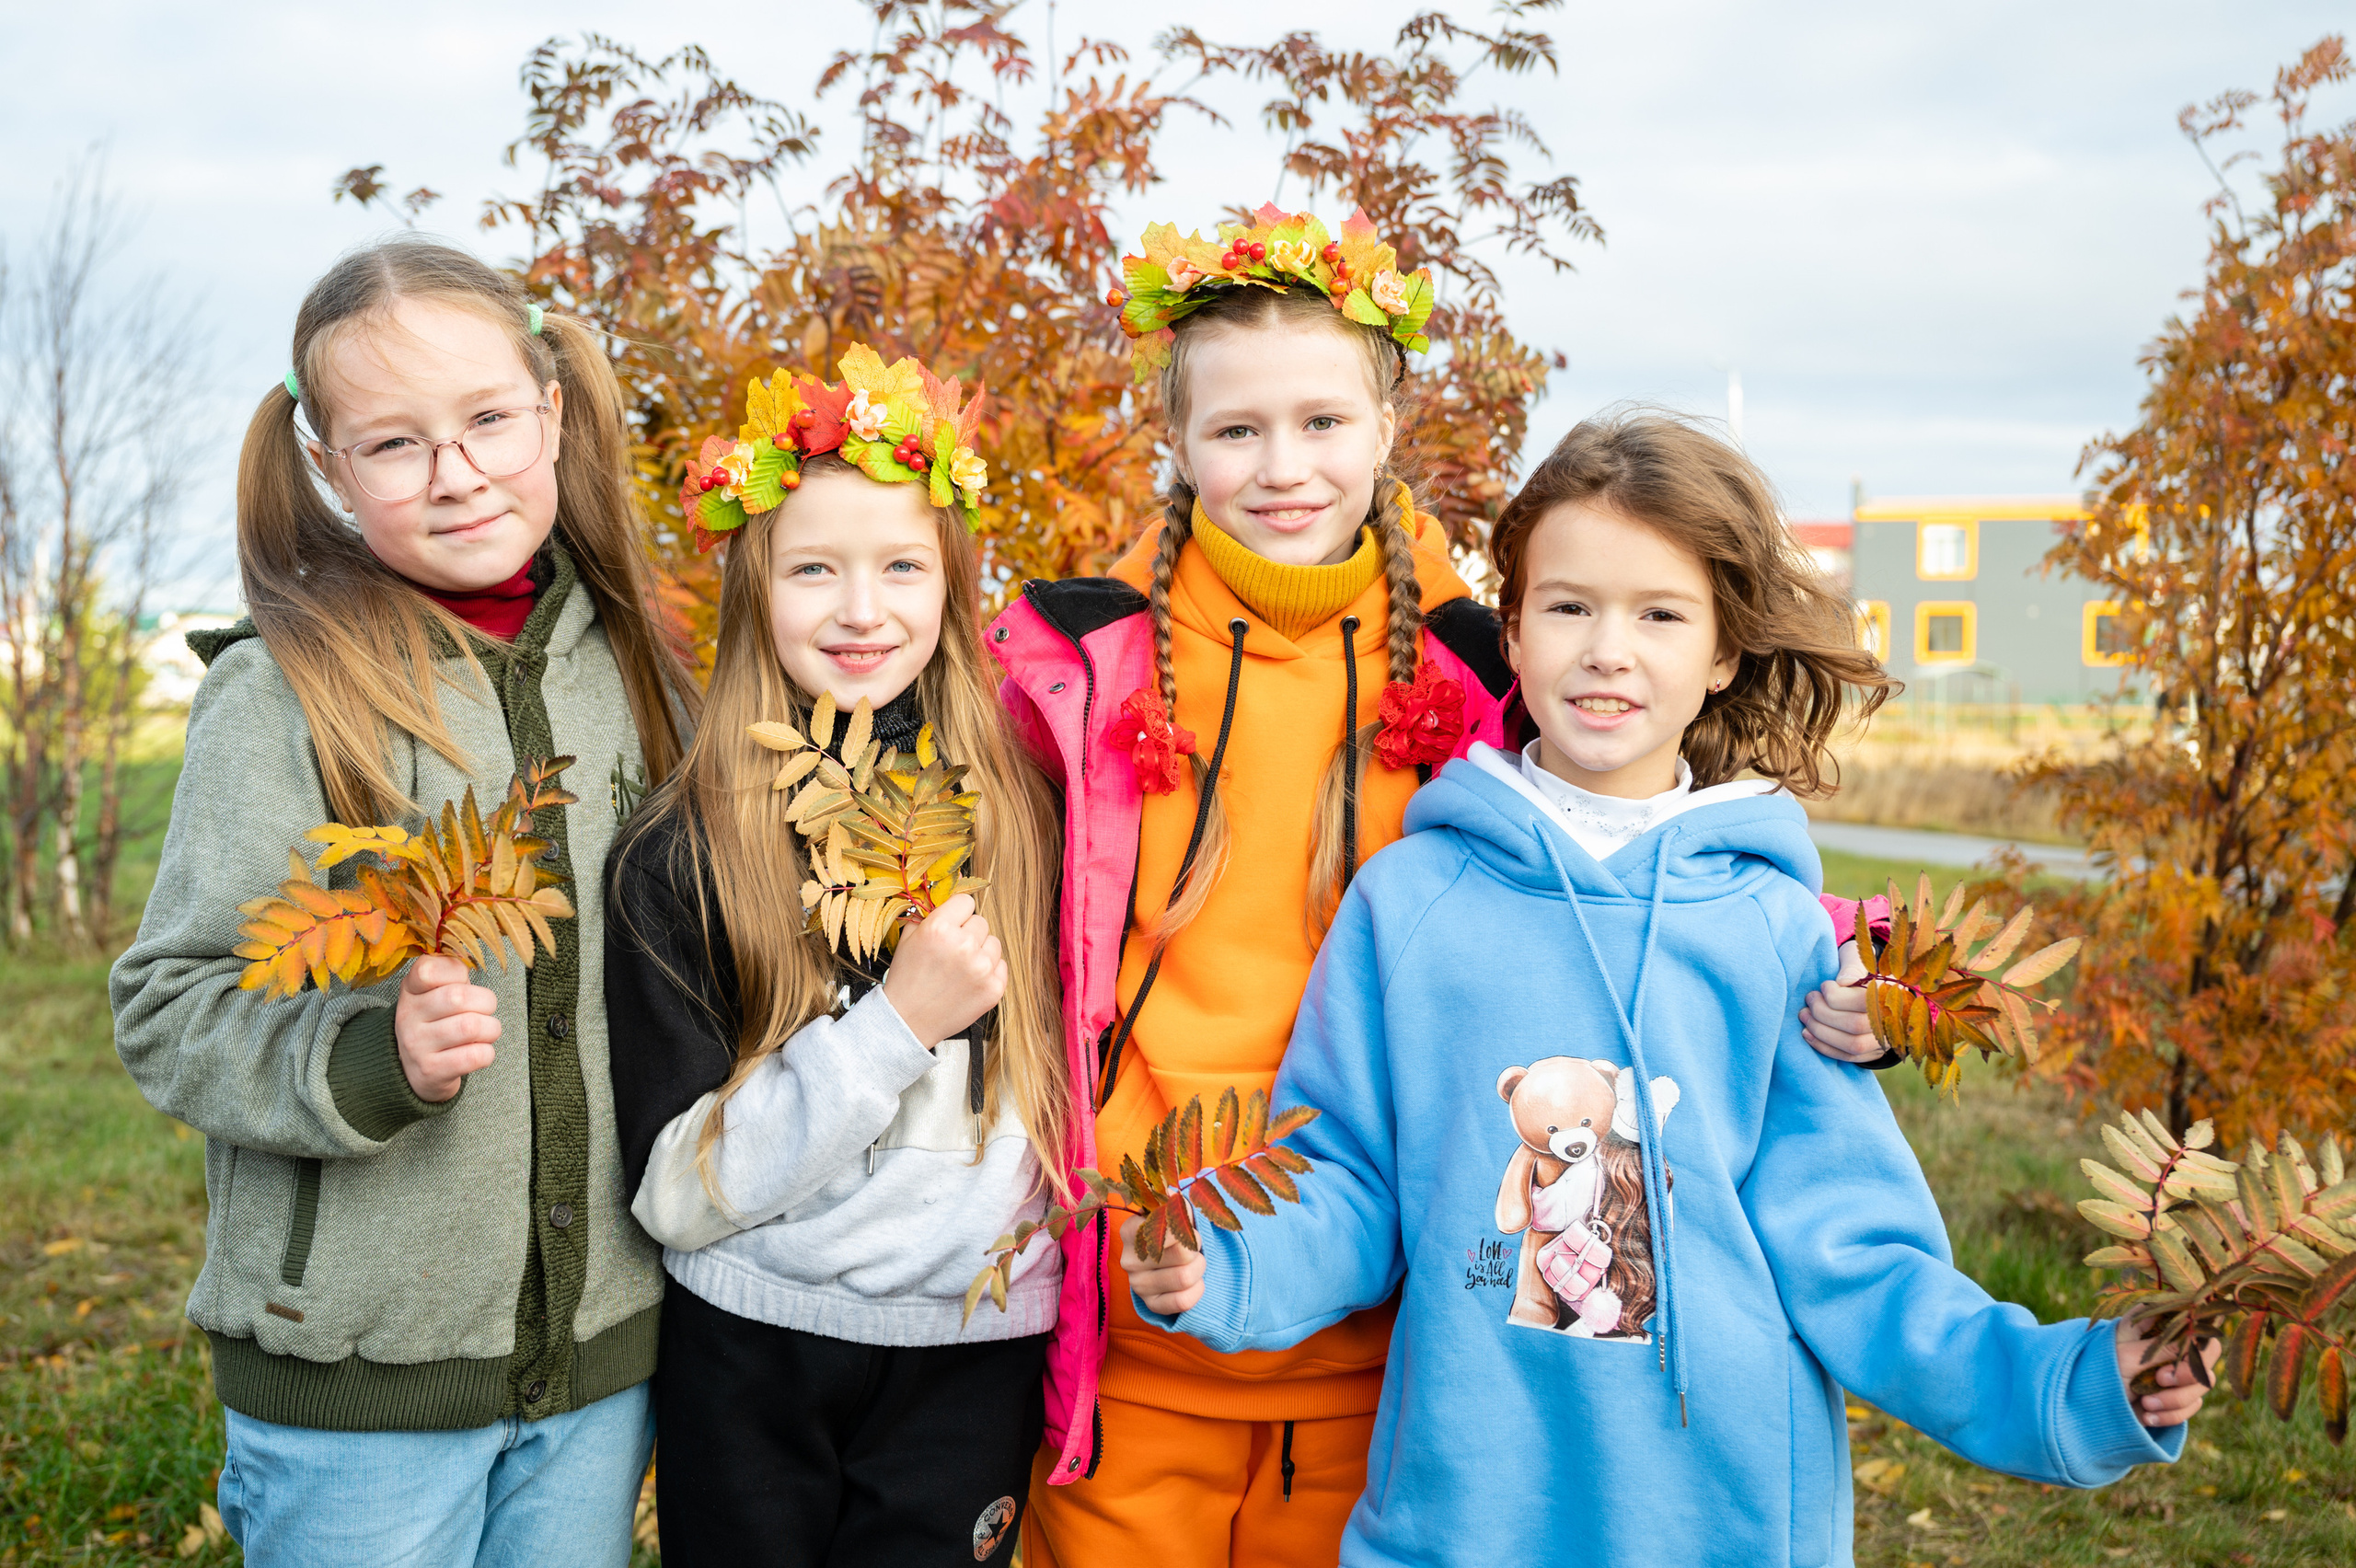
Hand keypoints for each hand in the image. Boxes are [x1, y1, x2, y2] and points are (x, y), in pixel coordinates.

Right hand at [395, 955, 500, 1102]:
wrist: (412, 1070)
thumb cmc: (436, 1022)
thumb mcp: (433, 992)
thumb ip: (450, 973)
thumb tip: (468, 959)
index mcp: (410, 990)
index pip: (428, 970)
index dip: (457, 973)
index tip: (462, 983)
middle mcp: (408, 1016)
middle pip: (459, 997)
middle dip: (486, 1002)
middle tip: (485, 1011)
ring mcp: (417, 1045)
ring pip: (471, 1027)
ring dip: (491, 1029)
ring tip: (485, 1032)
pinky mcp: (431, 1071)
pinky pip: (474, 1056)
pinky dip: (487, 1053)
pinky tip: (478, 1051)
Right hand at [881, 894, 1005, 1049]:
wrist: (908, 1021)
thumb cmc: (907, 981)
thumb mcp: (907, 941)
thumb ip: (927, 917)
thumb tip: (944, 903)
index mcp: (940, 928)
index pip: (965, 902)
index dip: (957, 913)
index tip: (953, 923)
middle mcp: (964, 945)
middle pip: (981, 922)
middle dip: (967, 933)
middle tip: (952, 951)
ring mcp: (982, 968)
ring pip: (994, 943)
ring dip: (981, 951)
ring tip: (961, 968)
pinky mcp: (994, 988)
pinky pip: (1001, 965)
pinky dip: (989, 971)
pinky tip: (970, 980)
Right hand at [1120, 1212, 1206, 1315]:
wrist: (1163, 1263)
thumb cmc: (1168, 1233)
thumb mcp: (1167, 1212)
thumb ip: (1172, 1202)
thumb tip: (1173, 1196)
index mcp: (1129, 1230)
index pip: (1163, 1224)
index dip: (1185, 1224)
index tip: (1185, 1225)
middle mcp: (1129, 1259)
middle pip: (1181, 1252)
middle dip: (1196, 1248)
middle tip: (1193, 1247)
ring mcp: (1138, 1285)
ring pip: (1185, 1277)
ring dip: (1199, 1268)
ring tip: (1194, 1263)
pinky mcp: (1151, 1304)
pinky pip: (1184, 1301)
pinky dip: (1198, 1289)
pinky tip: (1195, 1282)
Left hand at [1801, 941, 1885, 1063]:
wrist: (1868, 985)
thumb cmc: (1858, 968)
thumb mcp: (1857, 956)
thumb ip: (1852, 964)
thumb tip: (1844, 981)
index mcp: (1891, 993)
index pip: (1864, 1002)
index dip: (1837, 996)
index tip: (1824, 985)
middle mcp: (1892, 1019)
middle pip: (1855, 1025)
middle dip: (1823, 1013)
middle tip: (1809, 999)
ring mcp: (1884, 1039)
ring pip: (1851, 1045)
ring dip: (1821, 1032)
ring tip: (1804, 1015)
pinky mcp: (1872, 1052)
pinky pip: (1848, 1057)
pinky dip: (1824, 1047)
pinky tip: (1807, 1033)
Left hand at [2114, 1316, 2223, 1427]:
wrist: (2088, 1406)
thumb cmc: (2103, 1371)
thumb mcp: (2130, 1358)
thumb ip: (2164, 1351)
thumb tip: (2197, 1339)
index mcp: (2160, 1327)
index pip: (2196, 1325)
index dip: (2197, 1341)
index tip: (2181, 1352)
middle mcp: (2172, 1348)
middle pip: (2207, 1359)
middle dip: (2186, 1374)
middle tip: (2160, 1379)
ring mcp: (2177, 1374)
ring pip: (2201, 1387)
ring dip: (2173, 1399)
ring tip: (2146, 1404)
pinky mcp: (2176, 1398)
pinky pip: (2191, 1407)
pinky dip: (2170, 1415)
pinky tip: (2146, 1417)